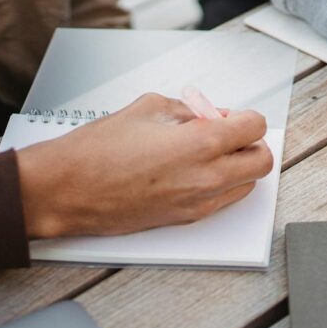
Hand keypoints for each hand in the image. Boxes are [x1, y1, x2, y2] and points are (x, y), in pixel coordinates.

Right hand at [16, 93, 272, 238]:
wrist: (64, 190)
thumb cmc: (97, 150)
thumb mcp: (149, 108)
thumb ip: (189, 110)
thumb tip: (209, 114)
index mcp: (201, 143)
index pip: (255, 127)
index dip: (244, 117)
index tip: (231, 115)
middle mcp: (207, 176)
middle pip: (262, 161)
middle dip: (251, 143)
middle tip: (229, 134)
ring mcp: (198, 202)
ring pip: (247, 184)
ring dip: (238, 165)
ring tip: (210, 152)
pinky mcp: (186, 218)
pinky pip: (224, 201)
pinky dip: (222, 184)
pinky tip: (195, 171)